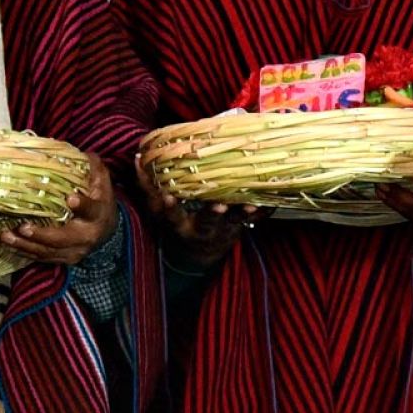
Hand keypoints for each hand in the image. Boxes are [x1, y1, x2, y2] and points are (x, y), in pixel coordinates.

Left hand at [0, 152, 117, 265]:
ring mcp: (75, 251)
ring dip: (26, 245)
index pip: (90, 209)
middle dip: (42, 235)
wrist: (107, 230)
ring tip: (6, 236)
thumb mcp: (101, 182)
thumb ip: (93, 168)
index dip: (82, 204)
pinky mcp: (64, 259)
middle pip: (63, 238)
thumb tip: (82, 153)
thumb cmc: (100, 201)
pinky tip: (10, 244)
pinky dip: (25, 251)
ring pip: (49, 251)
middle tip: (23, 227)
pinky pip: (42, 258)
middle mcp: (87, 236)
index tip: (71, 198)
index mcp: (97, 213)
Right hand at [134, 153, 265, 267]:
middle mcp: (202, 228)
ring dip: (242, 213)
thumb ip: (147, 187)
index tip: (168, 197)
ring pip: (234, 222)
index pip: (171, 216)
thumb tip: (138, 157)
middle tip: (219, 206)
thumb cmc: (178, 224)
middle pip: (207, 222)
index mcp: (179, 224)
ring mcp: (223, 229)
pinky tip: (273, 203)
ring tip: (250, 205)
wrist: (199, 255)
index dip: (170, 207)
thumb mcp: (158, 212)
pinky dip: (264, 212)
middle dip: (212, 214)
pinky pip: (255, 221)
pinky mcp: (240, 228)